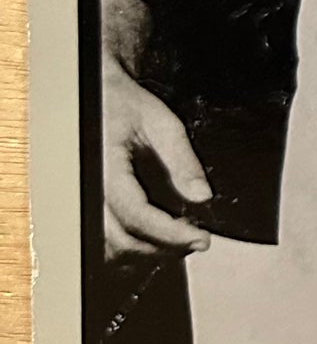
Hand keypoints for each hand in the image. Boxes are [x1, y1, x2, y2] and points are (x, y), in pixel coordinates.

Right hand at [102, 52, 211, 262]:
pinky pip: (106, 235)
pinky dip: (133, 243)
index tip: (201, 238)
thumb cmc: (125, 103)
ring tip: (182, 239)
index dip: (170, 233)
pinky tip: (159, 235)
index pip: (136, 215)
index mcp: (106, 171)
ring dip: (147, 250)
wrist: (98, 93)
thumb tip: (202, 196)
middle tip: (198, 240)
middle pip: (122, 239)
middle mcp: (91, 190)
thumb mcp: (161, 122)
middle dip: (163, 247)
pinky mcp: (91, 201)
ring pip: (111, 244)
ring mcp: (87, 199)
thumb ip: (182, 160)